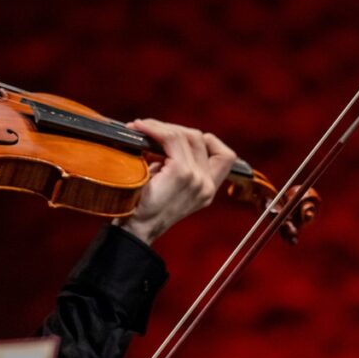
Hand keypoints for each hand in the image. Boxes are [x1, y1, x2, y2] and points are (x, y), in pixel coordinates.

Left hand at [112, 119, 235, 244]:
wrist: (134, 230)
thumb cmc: (143, 208)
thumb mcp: (167, 186)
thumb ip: (176, 165)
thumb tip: (164, 136)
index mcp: (207, 190)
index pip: (225, 156)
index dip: (207, 141)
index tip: (180, 138)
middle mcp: (206, 185)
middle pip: (201, 138)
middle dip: (174, 129)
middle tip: (149, 129)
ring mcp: (196, 179)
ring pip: (185, 135)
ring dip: (160, 126)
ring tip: (141, 128)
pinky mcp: (181, 173)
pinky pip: (171, 138)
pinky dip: (154, 128)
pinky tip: (139, 128)